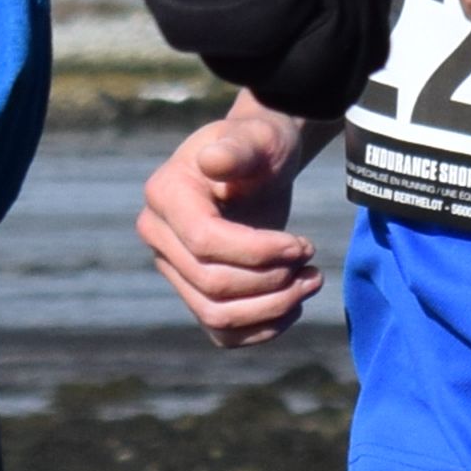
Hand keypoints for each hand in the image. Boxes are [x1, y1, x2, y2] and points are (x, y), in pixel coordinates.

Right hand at [138, 94, 325, 350]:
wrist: (259, 166)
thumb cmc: (260, 146)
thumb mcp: (257, 137)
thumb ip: (239, 148)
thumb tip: (214, 162)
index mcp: (165, 194)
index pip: (205, 242)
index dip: (259, 252)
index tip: (304, 245)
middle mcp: (158, 235)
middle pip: (212, 283)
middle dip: (272, 281)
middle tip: (313, 266)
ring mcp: (173, 268)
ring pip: (216, 315)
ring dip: (272, 309)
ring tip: (310, 283)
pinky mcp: (195, 293)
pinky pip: (224, 333)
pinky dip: (262, 329)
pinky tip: (293, 305)